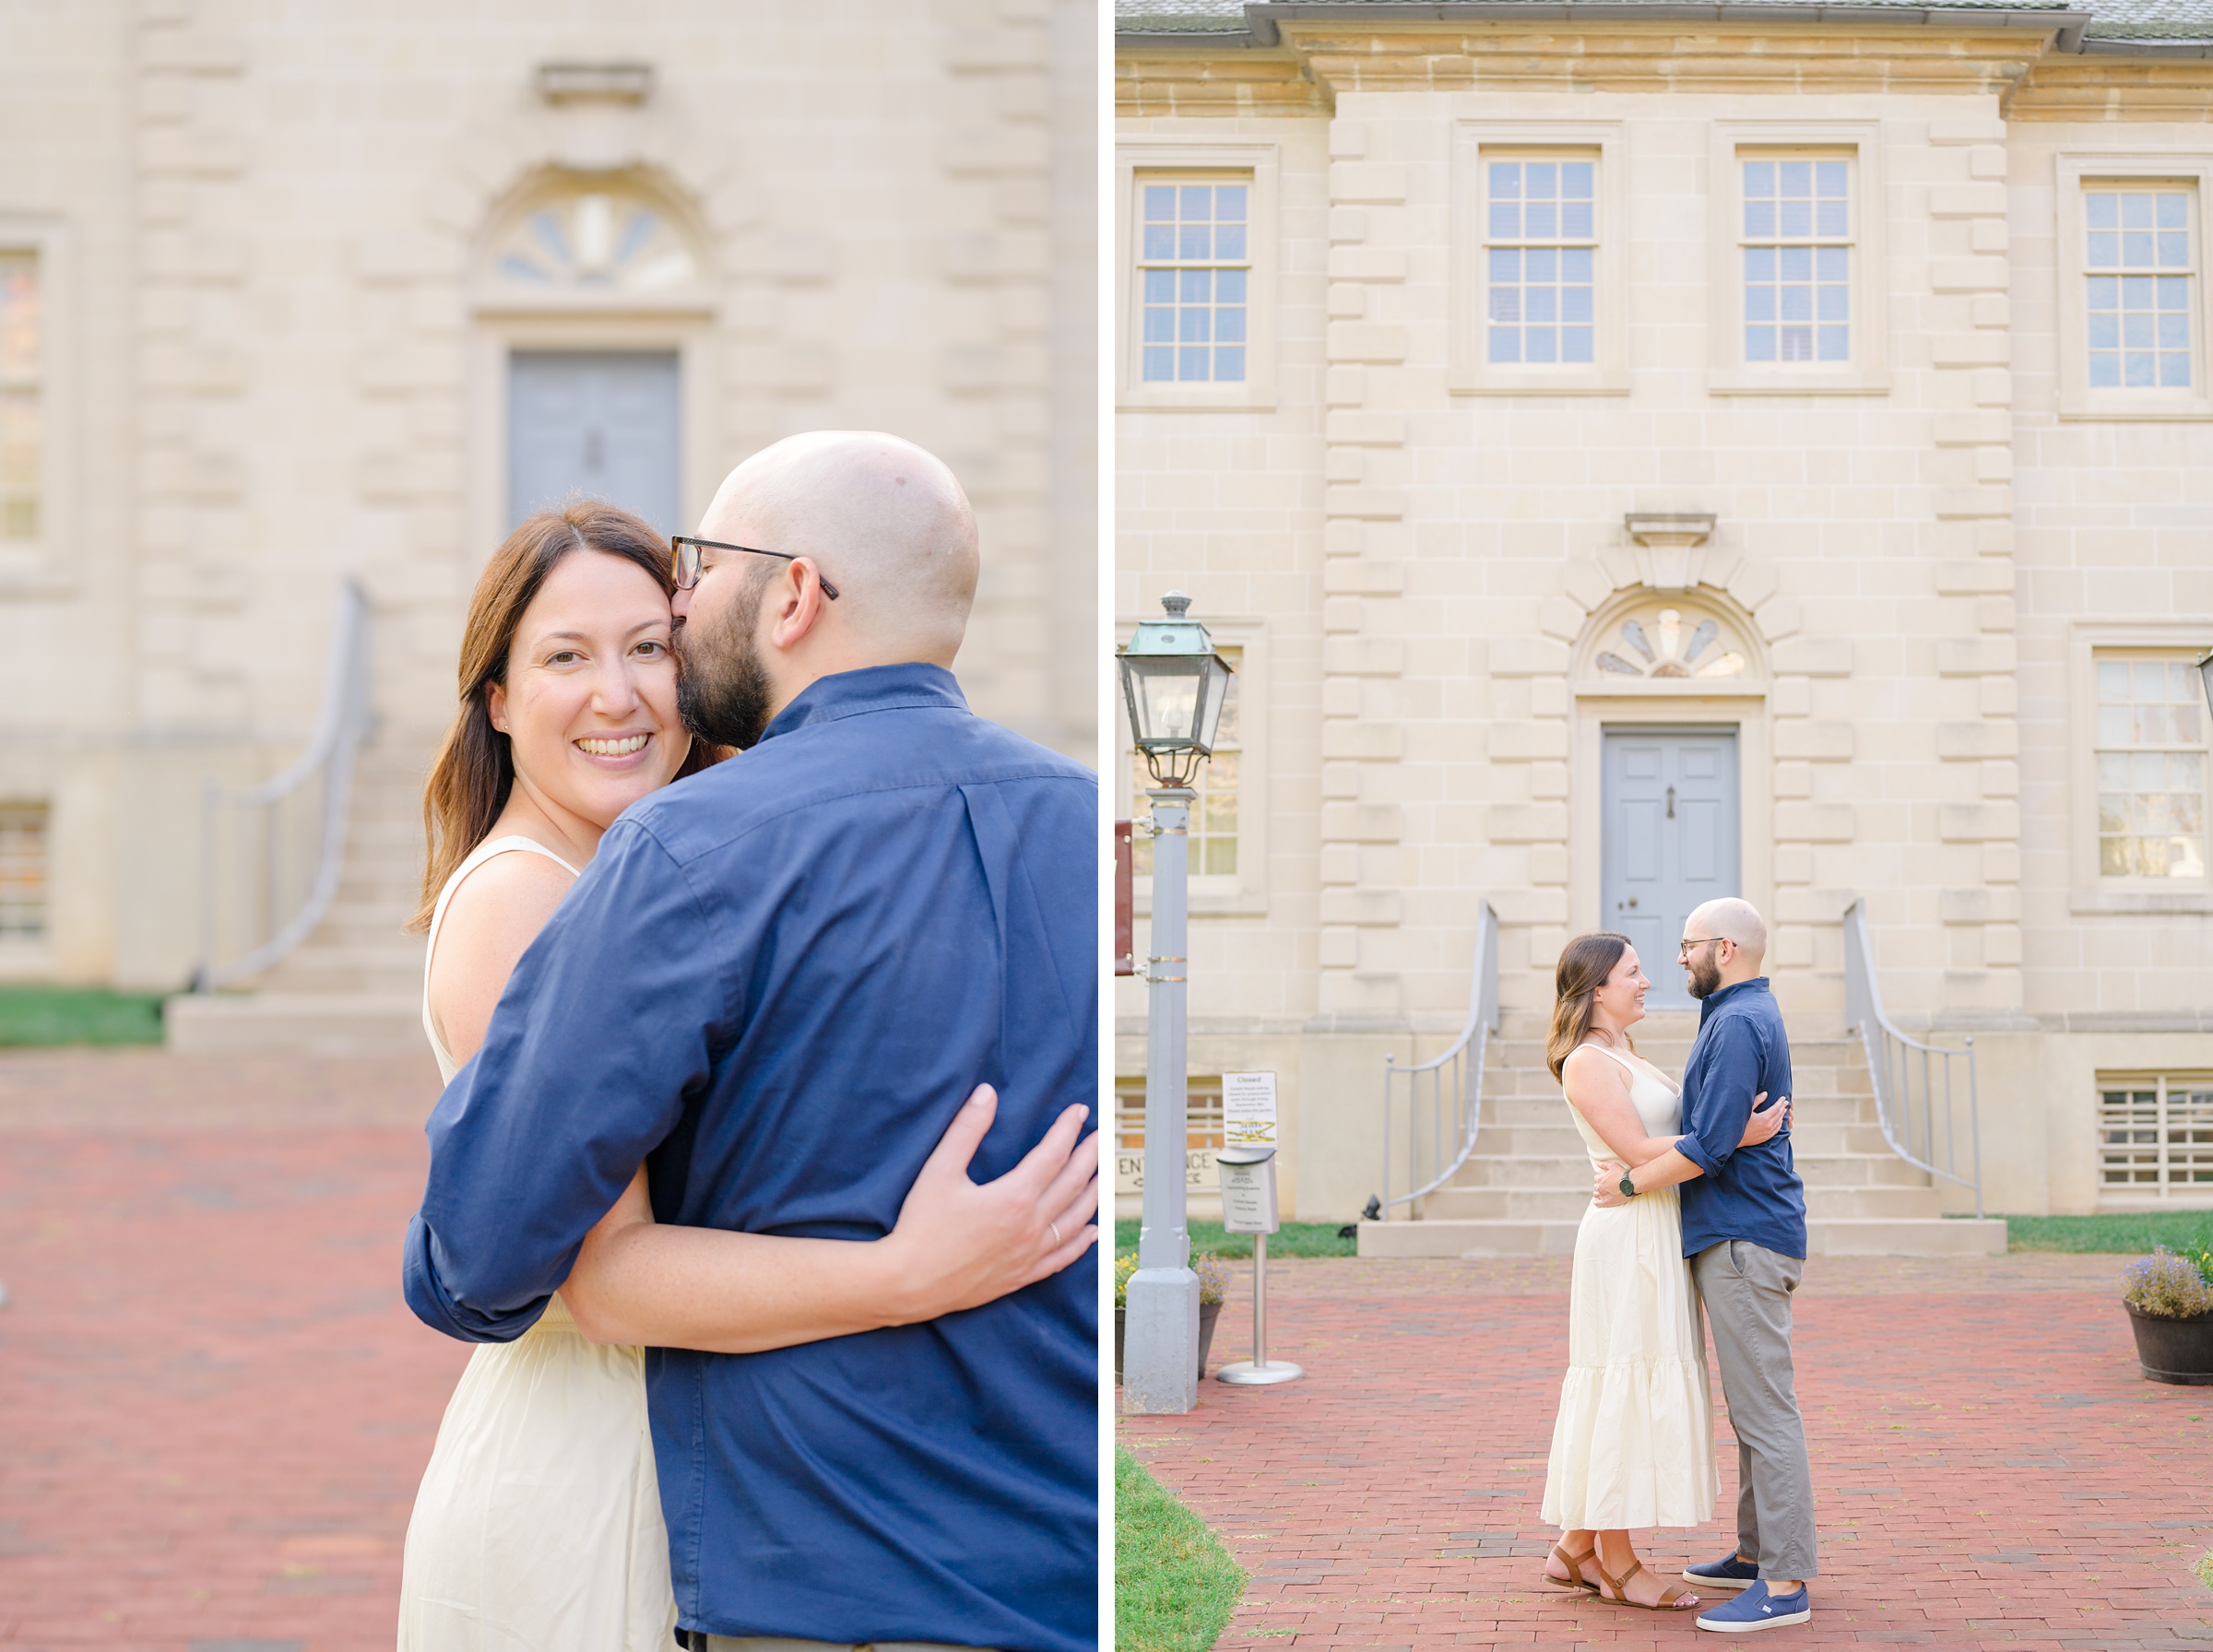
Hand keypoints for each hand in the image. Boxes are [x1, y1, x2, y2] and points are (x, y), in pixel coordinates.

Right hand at [879, 1085, 1098, 1321]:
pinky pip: (1062, 1258)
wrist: (910, 1283)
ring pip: (1074, 1220)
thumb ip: (966, 1129)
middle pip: (1072, 1184)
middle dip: (1090, 1155)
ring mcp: (1029, 1254)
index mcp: (1013, 1197)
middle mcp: (1029, 1226)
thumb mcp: (939, 1171)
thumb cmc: (921, 1227)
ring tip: (1104, 1176)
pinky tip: (1091, 1232)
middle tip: (1101, 1135)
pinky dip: (1081, 1243)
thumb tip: (987, 1093)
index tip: (1079, 1110)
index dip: (1068, 1129)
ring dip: (1093, 1195)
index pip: (1053, 1154)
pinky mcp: (1021, 1276)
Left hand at [1591, 1159, 1629, 1207]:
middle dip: (1600, 1185)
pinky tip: (1598, 1201)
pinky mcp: (1606, 1202)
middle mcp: (1599, 1187)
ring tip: (1603, 1193)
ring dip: (1598, 1193)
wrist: (1630, 1184)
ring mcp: (1602, 1196)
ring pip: (1596, 1194)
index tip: (1606, 1179)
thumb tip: (1597, 1163)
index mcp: (1600, 1179)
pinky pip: (1597, 1203)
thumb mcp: (1613, 1166)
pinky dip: (1596, 1202)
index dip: (1601, 1178)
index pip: (1596, 1178)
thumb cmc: (1622, 1174)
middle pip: (1596, 1186)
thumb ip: (1604, 1164)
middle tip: (1606, 1186)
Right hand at [1740, 1091, 1790, 1147]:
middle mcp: (1768, 1125)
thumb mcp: (1747, 1109)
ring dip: (1782, 1115)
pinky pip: (1777, 1130)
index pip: (1776, 1108)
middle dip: (1783, 1107)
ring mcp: (1768, 1132)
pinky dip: (1780, 1124)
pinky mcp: (1766, 1137)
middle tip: (1786, 1102)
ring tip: (1784, 1110)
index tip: (1783, 1097)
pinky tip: (1780, 1121)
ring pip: (1779, 1122)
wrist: (1735, 1138)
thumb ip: (1757, 1101)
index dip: (1780, 1102)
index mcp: (1764, 1117)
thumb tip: (1766, 1094)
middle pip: (1779, 1114)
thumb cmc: (1740, 1122)